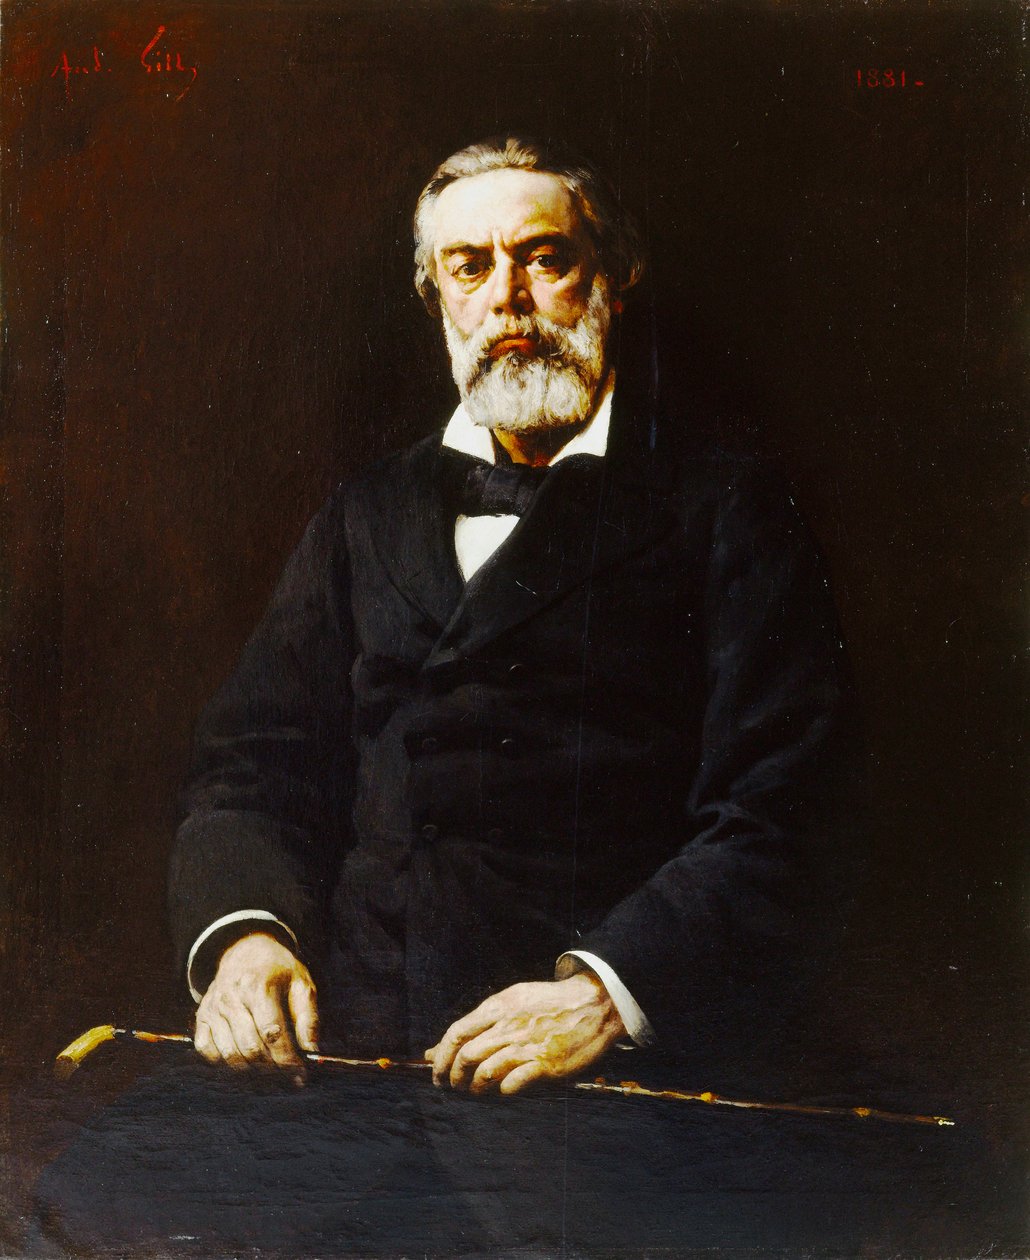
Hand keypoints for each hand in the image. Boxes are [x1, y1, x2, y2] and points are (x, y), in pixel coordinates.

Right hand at [194, 932, 318, 1084]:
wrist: (245, 951)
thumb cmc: (277, 970)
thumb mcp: (301, 983)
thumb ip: (308, 1016)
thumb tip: (311, 1050)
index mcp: (259, 987)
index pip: (273, 1033)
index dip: (287, 1059)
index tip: (300, 1075)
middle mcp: (232, 998)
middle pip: (251, 1048)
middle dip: (272, 1069)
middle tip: (286, 1076)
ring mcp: (213, 1008)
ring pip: (229, 1054)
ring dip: (250, 1071)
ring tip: (269, 1072)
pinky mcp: (202, 1016)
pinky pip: (206, 1050)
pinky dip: (223, 1063)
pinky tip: (242, 1060)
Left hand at [424, 973, 625, 1095]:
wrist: (594, 1003)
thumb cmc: (548, 1004)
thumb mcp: (510, 1002)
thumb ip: (476, 1025)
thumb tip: (434, 1050)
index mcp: (499, 1007)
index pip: (456, 1033)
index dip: (441, 1056)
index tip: (436, 1072)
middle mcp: (509, 1025)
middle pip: (466, 1055)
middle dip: (453, 1077)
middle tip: (453, 1087)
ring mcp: (527, 1045)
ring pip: (485, 1071)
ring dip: (474, 1087)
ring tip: (475, 1091)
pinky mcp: (546, 1064)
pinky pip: (512, 1084)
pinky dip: (502, 1091)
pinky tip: (504, 1090)